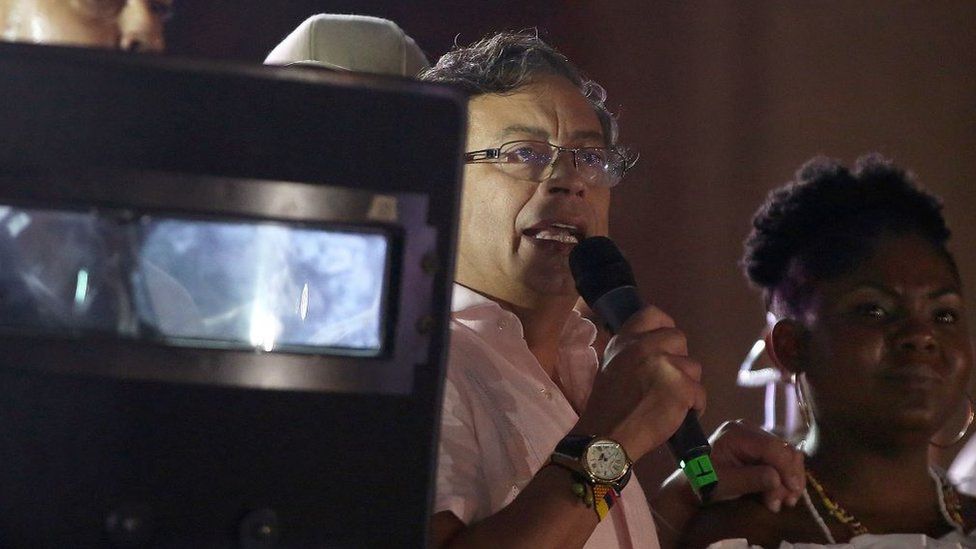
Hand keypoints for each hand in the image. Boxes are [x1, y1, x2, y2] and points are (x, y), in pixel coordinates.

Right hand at [573, 305, 705, 460]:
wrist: (607, 437)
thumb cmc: (609, 407)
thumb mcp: (613, 365)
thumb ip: (634, 351)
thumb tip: (659, 348)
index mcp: (625, 340)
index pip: (654, 314)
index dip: (664, 328)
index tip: (664, 346)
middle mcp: (645, 346)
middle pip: (679, 339)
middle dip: (678, 359)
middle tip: (666, 381)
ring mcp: (665, 365)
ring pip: (693, 367)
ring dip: (687, 385)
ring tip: (670, 402)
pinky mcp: (681, 387)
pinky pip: (700, 393)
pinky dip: (694, 406)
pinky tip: (679, 415)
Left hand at [704, 419, 804, 511]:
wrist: (692, 484)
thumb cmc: (704, 482)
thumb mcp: (725, 483)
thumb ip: (751, 479)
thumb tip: (777, 479)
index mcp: (737, 433)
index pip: (771, 447)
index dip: (787, 468)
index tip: (792, 491)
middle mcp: (748, 429)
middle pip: (784, 450)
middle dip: (789, 477)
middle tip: (786, 502)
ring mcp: (755, 437)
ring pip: (787, 455)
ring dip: (789, 479)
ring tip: (784, 501)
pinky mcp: (760, 448)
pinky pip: (782, 459)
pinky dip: (786, 476)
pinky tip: (781, 493)